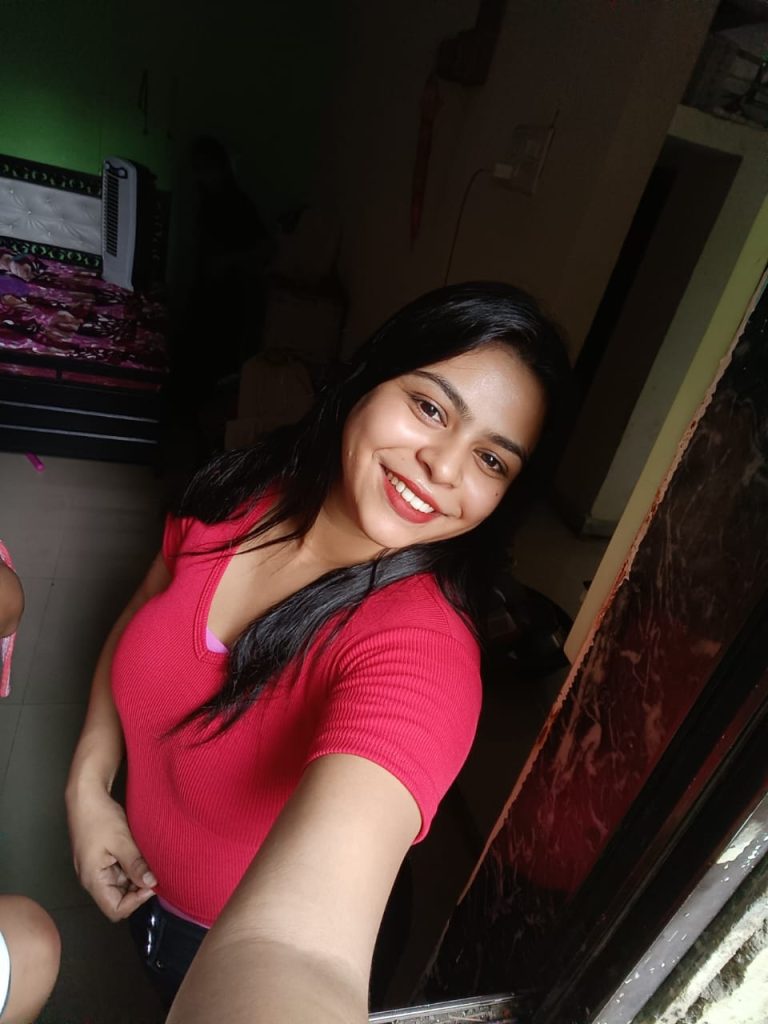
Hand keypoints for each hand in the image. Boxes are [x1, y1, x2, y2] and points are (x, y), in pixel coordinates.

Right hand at [67, 785, 156, 921]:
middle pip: (118, 899)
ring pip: (120, 885)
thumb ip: (135, 865)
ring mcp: (96, 869)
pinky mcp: (100, 859)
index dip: (136, 901)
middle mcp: (92, 879)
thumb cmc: (98, 817)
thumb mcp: (121, 840)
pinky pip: (118, 871)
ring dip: (136, 877)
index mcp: (93, 880)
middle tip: (155, 873)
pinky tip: (141, 855)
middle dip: (138, 890)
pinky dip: (131, 867)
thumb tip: (150, 884)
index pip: (115, 909)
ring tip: (149, 862)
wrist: (86, 796)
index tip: (152, 884)